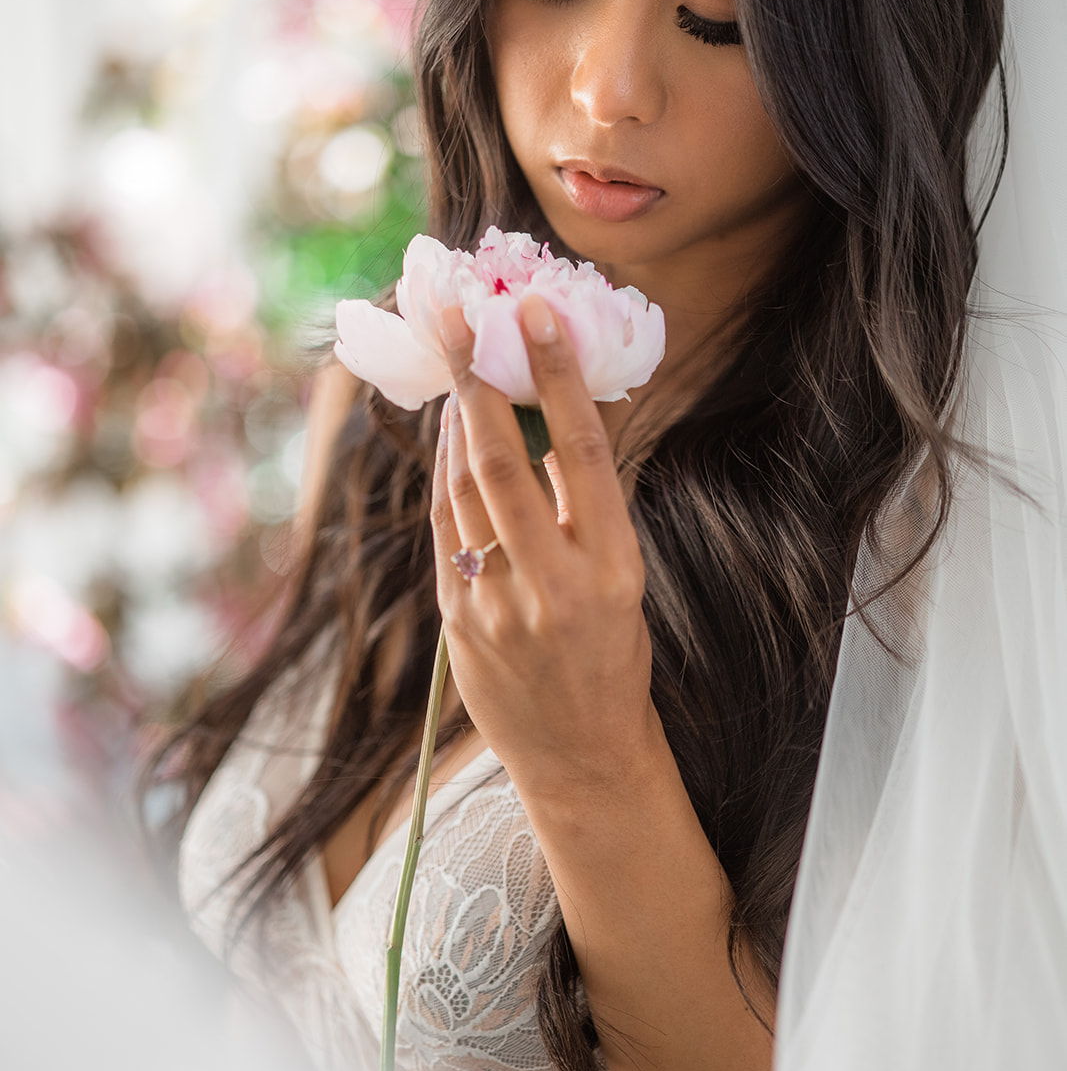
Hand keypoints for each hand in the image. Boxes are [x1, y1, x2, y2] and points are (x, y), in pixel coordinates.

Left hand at [430, 292, 659, 801]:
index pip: (584, 454)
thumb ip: (585, 509)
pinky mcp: (456, 621)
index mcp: (613, 570)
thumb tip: (552, 415)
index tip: (536, 313)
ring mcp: (495, 606)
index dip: (558, 376)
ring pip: (462, 490)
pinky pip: (445, 527)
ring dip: (455, 420)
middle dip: (475, 381)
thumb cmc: (613, 656)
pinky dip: (444, 473)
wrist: (581, 756)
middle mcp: (553, 587)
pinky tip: (450, 435)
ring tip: (455, 363)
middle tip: (455, 315)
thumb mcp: (624, 582)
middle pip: (503, 464)